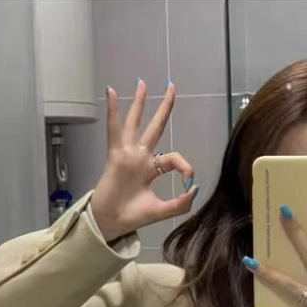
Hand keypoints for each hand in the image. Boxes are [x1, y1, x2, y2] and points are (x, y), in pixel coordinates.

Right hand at [90, 81, 199, 240]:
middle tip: (170, 87)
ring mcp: (128, 155)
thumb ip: (181, 203)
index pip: (174, 158)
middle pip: (155, 127)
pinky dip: (113, 111)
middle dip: (164, 107)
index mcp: (151, 169)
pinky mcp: (116, 156)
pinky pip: (114, 130)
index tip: (188, 185)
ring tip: (142, 83)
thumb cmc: (132, 217)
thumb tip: (196, 188)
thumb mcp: (162, 211)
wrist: (111, 223)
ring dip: (139, 103)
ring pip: (135, 123)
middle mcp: (140, 158)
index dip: (186, 168)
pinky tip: (112, 92)